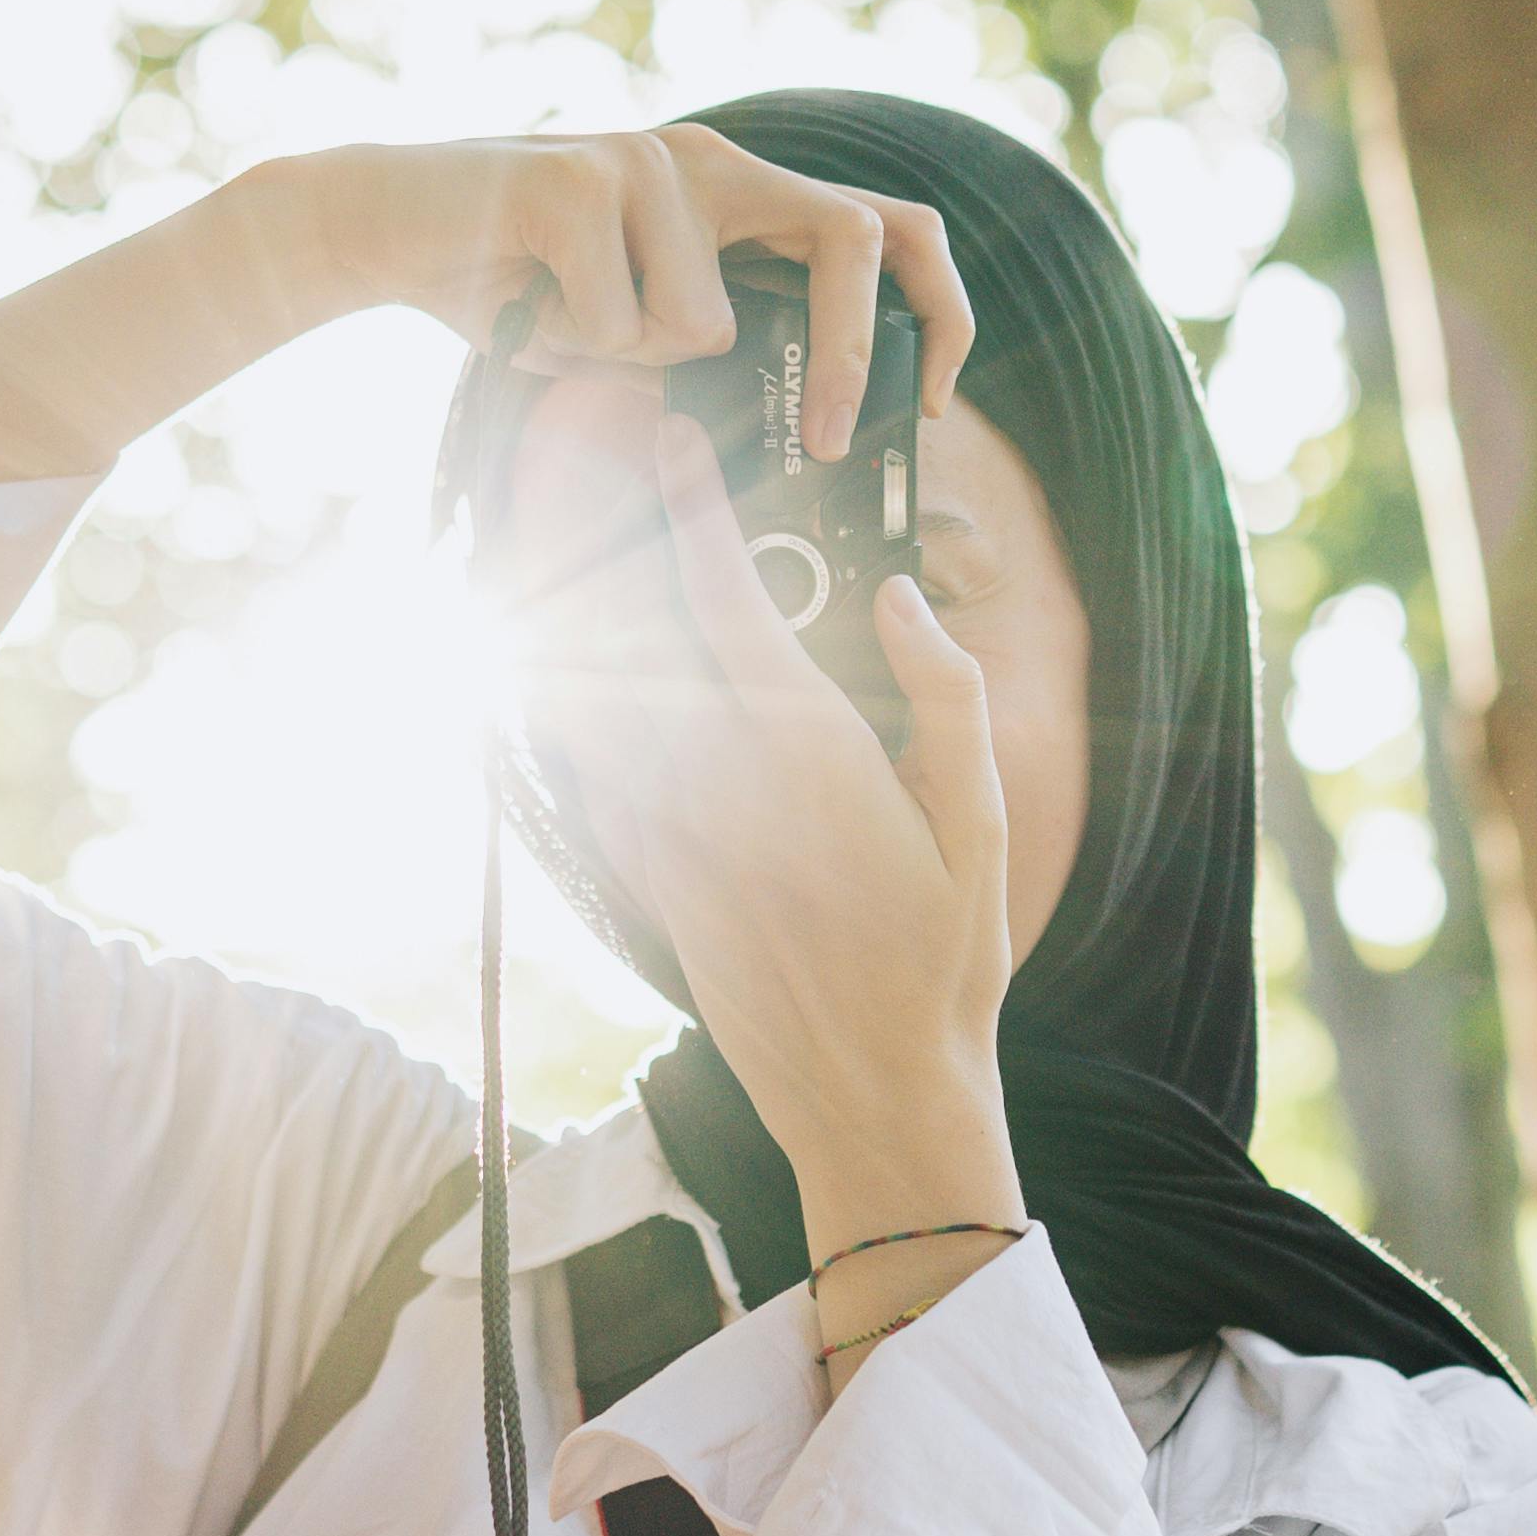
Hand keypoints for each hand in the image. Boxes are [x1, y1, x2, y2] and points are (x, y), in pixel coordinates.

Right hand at [286, 124, 969, 460]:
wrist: (375, 221)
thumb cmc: (512, 284)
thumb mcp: (633, 330)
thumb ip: (706, 360)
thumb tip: (799, 445)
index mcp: (739, 189)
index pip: (886, 227)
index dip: (937, 309)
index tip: (936, 403)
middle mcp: (711, 158)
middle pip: (850, 237)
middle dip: (851, 355)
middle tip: (826, 442)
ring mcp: (647, 158)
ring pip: (702, 321)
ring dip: (632, 360)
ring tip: (563, 323)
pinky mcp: (577, 177)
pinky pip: (615, 323)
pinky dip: (565, 346)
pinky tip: (519, 304)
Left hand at [530, 394, 1025, 1263]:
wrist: (870, 1095)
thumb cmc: (941, 963)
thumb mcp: (981, 827)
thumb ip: (945, 700)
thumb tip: (898, 601)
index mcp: (804, 753)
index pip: (728, 598)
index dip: (693, 507)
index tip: (668, 440)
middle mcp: (716, 784)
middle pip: (629, 628)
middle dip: (601, 533)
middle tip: (579, 453)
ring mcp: (669, 835)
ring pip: (594, 694)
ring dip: (573, 610)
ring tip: (555, 533)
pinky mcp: (650, 879)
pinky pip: (593, 770)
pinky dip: (572, 704)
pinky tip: (565, 666)